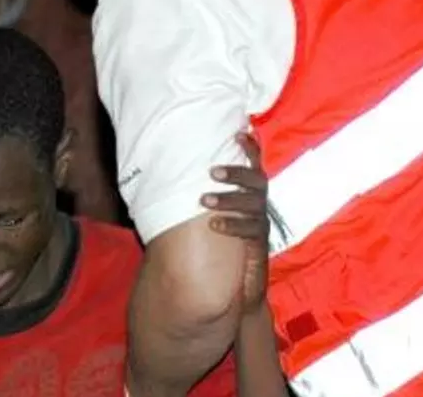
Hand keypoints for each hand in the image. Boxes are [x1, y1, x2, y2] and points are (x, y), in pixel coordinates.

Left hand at [201, 132, 269, 312]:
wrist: (235, 287)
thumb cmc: (216, 244)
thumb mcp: (207, 215)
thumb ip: (195, 195)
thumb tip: (162, 175)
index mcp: (247, 193)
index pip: (254, 166)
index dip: (251, 149)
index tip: (238, 134)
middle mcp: (257, 205)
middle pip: (257, 181)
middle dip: (236, 173)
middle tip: (211, 172)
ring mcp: (260, 224)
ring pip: (253, 204)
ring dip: (229, 199)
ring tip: (204, 200)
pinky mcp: (260, 244)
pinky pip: (252, 230)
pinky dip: (232, 225)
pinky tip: (214, 224)